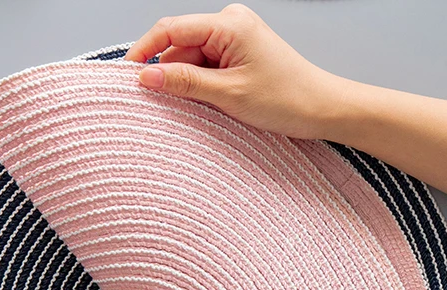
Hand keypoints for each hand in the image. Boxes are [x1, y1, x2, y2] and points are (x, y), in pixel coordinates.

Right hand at [124, 4, 349, 138]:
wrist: (321, 108)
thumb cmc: (286, 98)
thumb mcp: (227, 95)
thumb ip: (184, 83)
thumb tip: (146, 77)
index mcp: (229, 24)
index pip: (171, 29)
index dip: (143, 52)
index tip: (126, 77)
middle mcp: (230, 24)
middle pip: (178, 46)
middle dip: (167, 75)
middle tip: (162, 106)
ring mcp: (233, 39)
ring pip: (189, 60)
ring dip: (185, 85)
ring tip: (200, 109)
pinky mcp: (236, 55)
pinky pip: (204, 68)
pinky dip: (198, 87)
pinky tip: (207, 104)